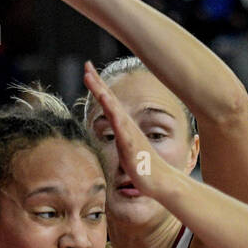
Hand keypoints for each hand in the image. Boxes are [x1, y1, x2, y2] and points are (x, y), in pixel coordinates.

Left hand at [82, 60, 170, 198]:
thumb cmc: (145, 170)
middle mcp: (127, 126)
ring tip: (90, 77)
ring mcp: (130, 134)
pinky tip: (104, 101)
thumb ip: (123, 144)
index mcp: (124, 127)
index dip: (98, 87)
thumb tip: (118, 142)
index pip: (109, 103)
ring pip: (113, 109)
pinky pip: (120, 127)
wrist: (161, 182)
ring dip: (102, 92)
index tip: (88, 71)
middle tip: (86, 65)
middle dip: (97, 82)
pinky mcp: (131, 145)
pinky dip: (112, 113)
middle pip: (109, 100)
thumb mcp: (128, 153)